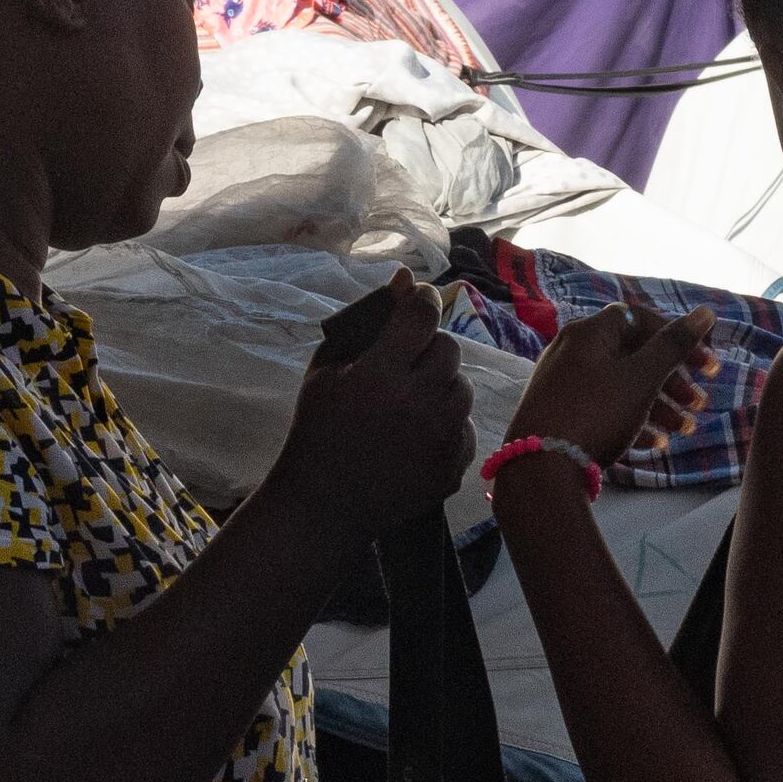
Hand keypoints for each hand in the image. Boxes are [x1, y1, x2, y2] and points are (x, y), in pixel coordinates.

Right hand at [262, 274, 476, 546]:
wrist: (324, 504)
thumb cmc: (317, 430)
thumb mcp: (327, 371)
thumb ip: (367, 322)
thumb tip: (405, 277)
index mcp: (380, 374)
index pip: (421, 315)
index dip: (422, 300)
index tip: (417, 302)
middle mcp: (418, 402)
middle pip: (449, 350)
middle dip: (429, 350)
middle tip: (405, 366)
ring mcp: (440, 438)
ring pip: (462, 387)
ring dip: (441, 386)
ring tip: (412, 402)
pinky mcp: (453, 466)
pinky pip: (465, 427)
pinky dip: (447, 426)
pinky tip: (418, 435)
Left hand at [506, 299, 717, 480]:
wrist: (540, 468)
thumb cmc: (597, 413)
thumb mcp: (642, 378)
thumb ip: (674, 345)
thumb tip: (705, 313)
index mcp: (590, 332)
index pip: (640, 319)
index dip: (675, 337)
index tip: (703, 363)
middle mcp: (572, 351)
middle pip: (632, 355)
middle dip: (672, 380)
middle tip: (701, 402)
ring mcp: (562, 383)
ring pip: (620, 386)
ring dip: (658, 405)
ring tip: (685, 430)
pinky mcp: (558, 413)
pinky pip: (601, 409)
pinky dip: (630, 420)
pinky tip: (655, 444)